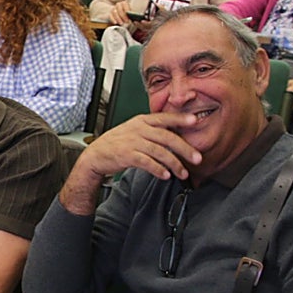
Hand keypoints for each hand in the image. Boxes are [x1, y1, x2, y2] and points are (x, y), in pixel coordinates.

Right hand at [79, 112, 202, 182]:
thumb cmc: (117, 143)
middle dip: (184, 148)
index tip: (194, 120)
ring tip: (183, 173)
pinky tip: (166, 175)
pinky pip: (146, 162)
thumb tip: (175, 136)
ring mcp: (132, 142)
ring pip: (159, 151)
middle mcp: (138, 129)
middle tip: (197, 158)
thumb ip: (152, 131)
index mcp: (142, 121)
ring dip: (174, 163)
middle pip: (166, 137)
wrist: (96, 155)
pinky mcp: (126, 155)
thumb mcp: (134, 130)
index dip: (180, 119)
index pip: (164, 118)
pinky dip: (158, 169)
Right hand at [108, 0, 133, 26]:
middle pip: (120, 10)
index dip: (127, 10)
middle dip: (123, 16)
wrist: (119, 15)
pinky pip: (110, 16)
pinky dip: (113, 19)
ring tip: (122, 23)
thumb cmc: (126, 14)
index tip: (129, 16)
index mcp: (124, 3)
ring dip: (118, 18)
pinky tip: (115, 22)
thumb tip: (135, 19)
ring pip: (115, 13)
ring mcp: (113, 9)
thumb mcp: (130, 13)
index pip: (125, 5)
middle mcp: (118, 5)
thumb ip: (132, 15)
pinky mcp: (110, 13)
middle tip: (127, 22)